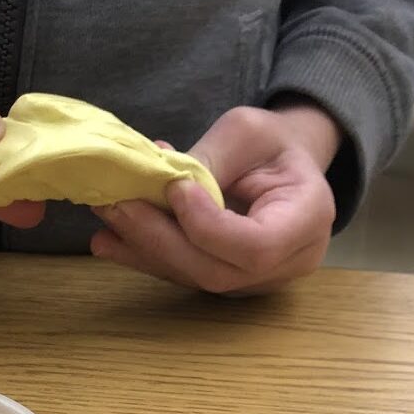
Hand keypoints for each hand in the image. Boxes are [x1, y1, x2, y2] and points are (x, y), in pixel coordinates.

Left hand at [91, 104, 340, 293]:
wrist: (283, 164)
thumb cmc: (272, 142)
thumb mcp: (247, 132)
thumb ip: (211, 160)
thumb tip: (160, 185)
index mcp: (308, 219)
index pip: (256, 246)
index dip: (208, 226)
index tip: (175, 188)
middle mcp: (287, 262)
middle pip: (216, 271)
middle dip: (160, 240)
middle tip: (115, 206)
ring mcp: (256, 280)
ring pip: (194, 278)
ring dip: (143, 249)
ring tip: (105, 217)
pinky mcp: (226, 281)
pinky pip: (184, 275)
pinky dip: (144, 256)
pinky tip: (108, 239)